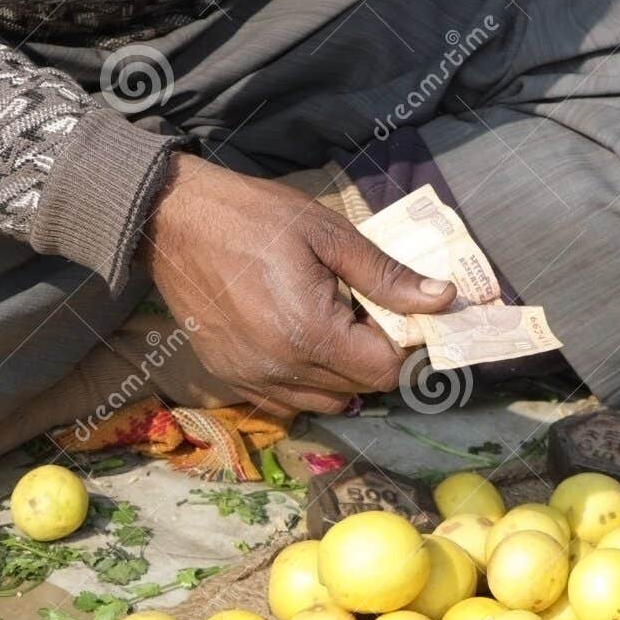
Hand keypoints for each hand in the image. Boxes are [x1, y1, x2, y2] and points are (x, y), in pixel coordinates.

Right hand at [143, 153, 455, 415]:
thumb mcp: (329, 234)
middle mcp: (281, 370)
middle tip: (361, 312)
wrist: (175, 221)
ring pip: (324, 402)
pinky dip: (305, 382)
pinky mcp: (231, 378)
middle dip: (372, 356)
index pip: (384, 371)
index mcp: (310, 334)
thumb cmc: (255, 217)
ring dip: (341, 374)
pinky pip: (286, 402)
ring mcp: (252, 380)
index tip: (394, 314)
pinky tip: (299, 341)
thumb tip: (444, 299)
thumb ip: (387, 276)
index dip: (400, 346)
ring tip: (330, 325)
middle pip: (358, 389)